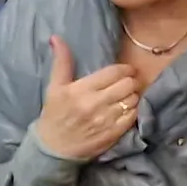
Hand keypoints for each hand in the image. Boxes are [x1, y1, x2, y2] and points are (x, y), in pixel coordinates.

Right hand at [30, 35, 144, 162]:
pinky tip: (125, 109)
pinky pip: (133, 116)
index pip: (115, 72)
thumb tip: (57, 37)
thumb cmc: (54, 114)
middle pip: (128, 84)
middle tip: (127, 82)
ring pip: (133, 99)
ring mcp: (106, 120)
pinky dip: (133, 111)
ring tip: (125, 96)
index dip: (124, 69)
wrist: (53, 148)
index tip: (124, 70)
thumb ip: (61, 62)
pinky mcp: (113, 134)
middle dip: (130, 81)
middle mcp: (95, 104)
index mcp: (81, 90)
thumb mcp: (55, 87)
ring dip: (132, 96)